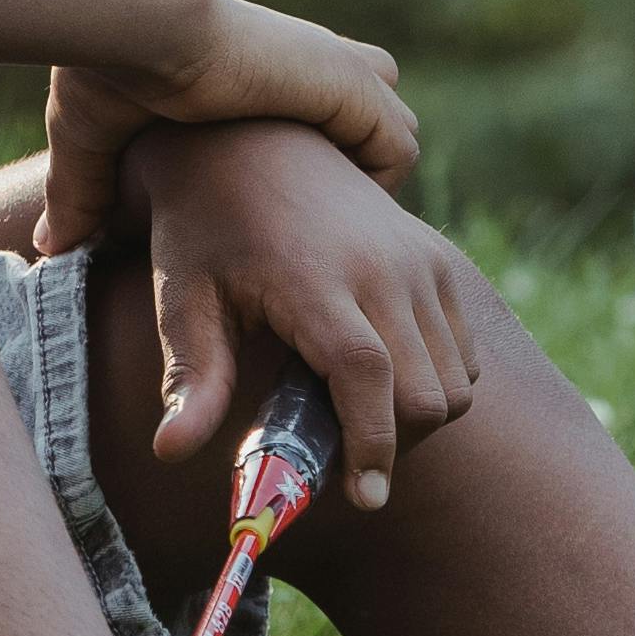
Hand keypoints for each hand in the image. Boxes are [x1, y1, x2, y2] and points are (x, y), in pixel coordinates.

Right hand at [36, 0, 417, 259]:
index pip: (309, 93)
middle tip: (315, 219)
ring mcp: (334, 75)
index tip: (279, 194)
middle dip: (350, 158)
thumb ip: (83, 192)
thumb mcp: (94, 139)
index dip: (307, 141)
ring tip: (333, 226)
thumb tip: (47, 247)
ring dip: (368, 174)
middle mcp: (301, 63)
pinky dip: (379, 180)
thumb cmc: (108, 71)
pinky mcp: (354, 91)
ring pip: (390, 127)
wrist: (143, 30)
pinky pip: (399, 148)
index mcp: (251, 63)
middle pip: (366, 108)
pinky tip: (336, 207)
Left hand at [125, 116, 484, 513]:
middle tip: (341, 455)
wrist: (245, 138)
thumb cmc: (204, 226)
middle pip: (426, 396)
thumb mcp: (184, 298)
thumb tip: (171, 455)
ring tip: (354, 412)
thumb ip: (192, 378)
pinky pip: (462, 349)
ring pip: (455, 381)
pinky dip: (436, 379)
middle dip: (392, 444)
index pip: (369, 381)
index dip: (372, 448)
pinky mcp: (436, 257)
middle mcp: (383, 268)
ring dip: (416, 416)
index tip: (363, 497)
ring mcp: (418, 260)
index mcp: (316, 280)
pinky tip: (380, 373)